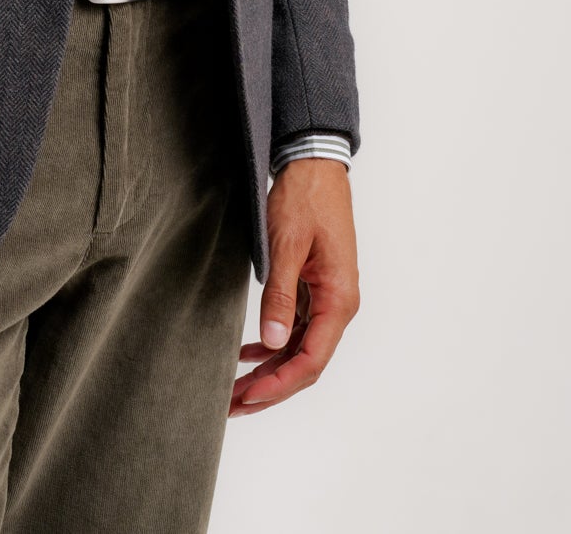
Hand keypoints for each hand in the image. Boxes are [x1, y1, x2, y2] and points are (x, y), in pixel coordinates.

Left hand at [229, 158, 358, 414]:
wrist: (314, 164)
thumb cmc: (304, 198)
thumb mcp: (287, 245)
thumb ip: (281, 294)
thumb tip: (273, 344)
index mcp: (339, 300)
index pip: (311, 361)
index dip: (279, 385)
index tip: (247, 398)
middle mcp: (338, 305)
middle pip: (305, 363)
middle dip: (269, 388)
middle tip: (231, 406)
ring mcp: (327, 297)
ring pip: (299, 349)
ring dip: (269, 371)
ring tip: (233, 389)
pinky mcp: (315, 287)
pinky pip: (295, 328)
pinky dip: (272, 345)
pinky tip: (247, 354)